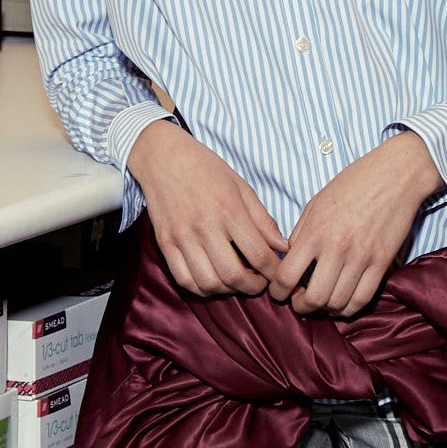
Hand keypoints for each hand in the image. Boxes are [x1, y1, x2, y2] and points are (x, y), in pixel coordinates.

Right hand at [127, 120, 287, 297]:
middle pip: (234, 275)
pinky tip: (212, 280)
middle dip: (253, 287)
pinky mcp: (165, 243)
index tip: (278, 274)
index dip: (274, 272)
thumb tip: (282, 246)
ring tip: (236, 281)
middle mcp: (205, 226)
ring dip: (228, 290)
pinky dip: (201, 288)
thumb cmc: (206, 168)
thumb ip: (262, 219)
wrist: (164, 157)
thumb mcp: (241, 186)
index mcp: (229, 210)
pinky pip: (183, 279)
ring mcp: (182, 237)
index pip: (259, 255)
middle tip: (259, 283)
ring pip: (208, 283)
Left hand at [268, 131, 441, 317]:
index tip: (279, 293)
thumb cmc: (353, 183)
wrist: (395, 174)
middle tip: (299, 302)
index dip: (278, 291)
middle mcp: (336, 248)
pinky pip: (362, 299)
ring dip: (325, 309)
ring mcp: (361, 258)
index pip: (287, 275)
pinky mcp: (382, 263)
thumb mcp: (317, 202)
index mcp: (315, 231)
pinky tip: (342, 302)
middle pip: (313, 298)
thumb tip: (290, 258)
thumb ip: (301, 232)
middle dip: (301, 306)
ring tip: (321, 302)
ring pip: (338, 303)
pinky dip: (349, 308)